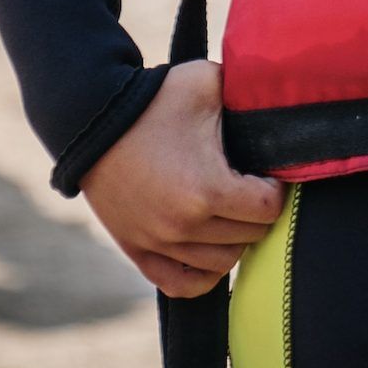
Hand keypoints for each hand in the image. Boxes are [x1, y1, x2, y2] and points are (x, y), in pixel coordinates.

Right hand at [80, 61, 285, 297]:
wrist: (92, 119)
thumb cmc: (154, 99)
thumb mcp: (205, 82)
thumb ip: (246, 89)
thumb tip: (275, 93)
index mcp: (208, 189)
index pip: (269, 209)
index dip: (276, 189)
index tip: (267, 174)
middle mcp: (184, 225)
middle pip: (249, 236)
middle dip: (256, 212)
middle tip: (250, 189)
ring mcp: (159, 242)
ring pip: (222, 262)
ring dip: (234, 239)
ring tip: (231, 212)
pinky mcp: (137, 250)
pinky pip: (183, 284)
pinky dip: (204, 274)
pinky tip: (211, 247)